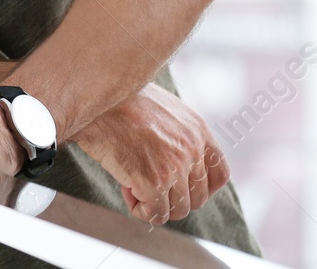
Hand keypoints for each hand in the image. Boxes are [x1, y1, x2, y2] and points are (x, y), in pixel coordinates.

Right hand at [71, 83, 228, 224]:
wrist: (97, 100)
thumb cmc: (120, 101)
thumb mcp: (162, 109)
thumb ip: (177, 135)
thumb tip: (173, 160)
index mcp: (198, 130)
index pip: (219, 174)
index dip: (201, 188)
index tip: (182, 188)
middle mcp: (193, 149)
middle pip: (198, 197)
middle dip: (172, 197)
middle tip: (146, 182)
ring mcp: (176, 167)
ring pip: (178, 210)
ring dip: (155, 203)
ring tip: (132, 183)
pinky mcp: (155, 183)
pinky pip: (156, 215)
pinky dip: (141, 210)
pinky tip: (126, 190)